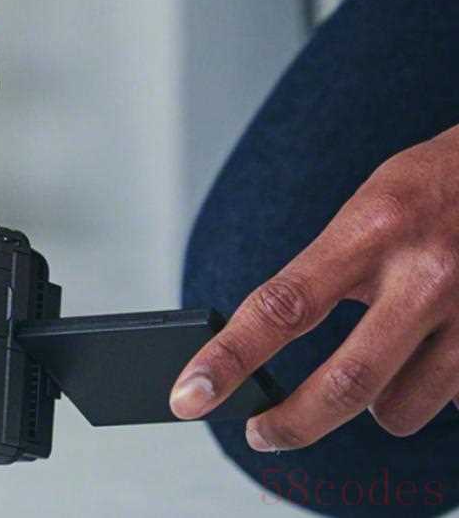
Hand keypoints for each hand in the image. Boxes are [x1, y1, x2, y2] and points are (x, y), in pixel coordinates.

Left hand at [170, 125, 458, 449]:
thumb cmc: (436, 187)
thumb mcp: (368, 209)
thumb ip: (328, 271)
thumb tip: (271, 337)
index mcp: (371, 231)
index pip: (280, 307)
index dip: (227, 359)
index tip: (189, 395)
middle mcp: (424, 276)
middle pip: (344, 385)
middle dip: (292, 423)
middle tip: (260, 433)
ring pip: (397, 408)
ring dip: (373, 403)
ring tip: (377, 359)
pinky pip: (448, 404)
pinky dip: (427, 391)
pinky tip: (434, 350)